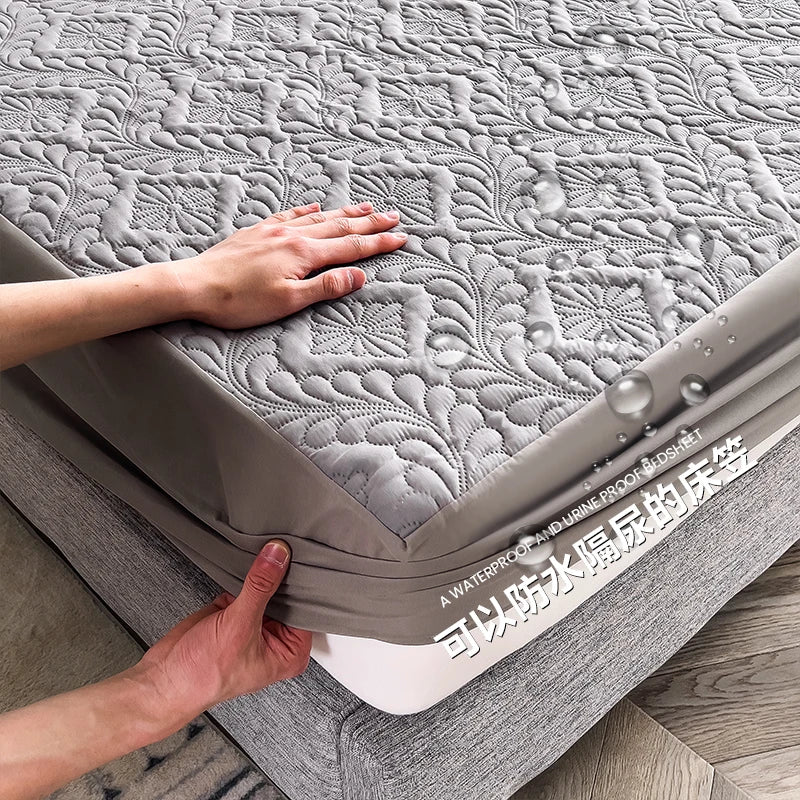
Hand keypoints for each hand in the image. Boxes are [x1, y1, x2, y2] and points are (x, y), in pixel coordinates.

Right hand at [136, 540, 310, 717]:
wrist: (164, 678)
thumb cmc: (204, 675)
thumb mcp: (239, 626)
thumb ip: (260, 587)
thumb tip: (277, 556)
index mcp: (291, 652)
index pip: (307, 608)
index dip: (302, 583)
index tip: (302, 556)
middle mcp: (276, 638)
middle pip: (288, 596)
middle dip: (281, 575)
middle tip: (281, 548)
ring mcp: (255, 623)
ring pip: (267, 587)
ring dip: (263, 572)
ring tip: (264, 550)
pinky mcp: (235, 611)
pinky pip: (248, 584)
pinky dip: (245, 574)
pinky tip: (249, 559)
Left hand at [172, 202, 406, 327]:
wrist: (194, 286)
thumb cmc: (239, 301)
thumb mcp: (288, 301)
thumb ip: (325, 287)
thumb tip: (358, 277)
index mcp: (303, 254)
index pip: (351, 247)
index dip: (378, 243)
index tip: (400, 238)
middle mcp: (291, 236)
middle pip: (339, 226)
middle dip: (369, 222)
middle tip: (393, 216)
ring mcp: (273, 230)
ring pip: (317, 217)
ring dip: (344, 212)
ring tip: (365, 206)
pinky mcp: (256, 232)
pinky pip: (289, 215)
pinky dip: (307, 210)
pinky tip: (313, 206)